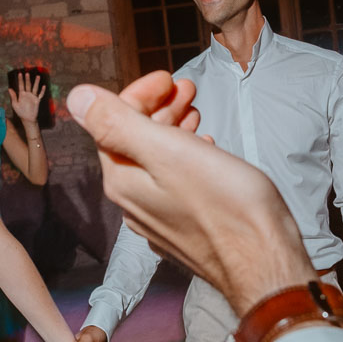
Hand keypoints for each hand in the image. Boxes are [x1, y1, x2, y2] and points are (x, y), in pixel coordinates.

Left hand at [8, 71, 45, 123]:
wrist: (27, 118)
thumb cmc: (20, 112)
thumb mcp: (15, 104)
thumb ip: (13, 96)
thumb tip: (9, 88)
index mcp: (22, 95)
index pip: (21, 85)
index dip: (20, 80)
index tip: (20, 74)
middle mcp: (28, 94)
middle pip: (28, 85)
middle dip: (27, 79)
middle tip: (27, 73)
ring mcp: (33, 97)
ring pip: (35, 88)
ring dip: (36, 82)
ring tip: (38, 76)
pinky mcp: (37, 100)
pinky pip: (40, 95)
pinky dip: (42, 91)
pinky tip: (43, 86)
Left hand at [66, 71, 312, 316]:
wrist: (265, 263)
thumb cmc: (227, 208)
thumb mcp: (169, 152)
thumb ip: (118, 124)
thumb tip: (78, 98)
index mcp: (124, 181)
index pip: (111, 123)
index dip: (138, 93)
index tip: (168, 78)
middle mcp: (134, 203)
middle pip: (132, 142)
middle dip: (157, 107)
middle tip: (186, 89)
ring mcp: (159, 218)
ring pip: (154, 161)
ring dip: (172, 129)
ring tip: (195, 112)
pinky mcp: (185, 228)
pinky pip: (173, 182)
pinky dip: (184, 155)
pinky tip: (203, 149)